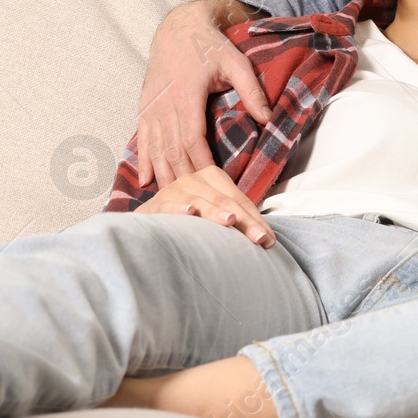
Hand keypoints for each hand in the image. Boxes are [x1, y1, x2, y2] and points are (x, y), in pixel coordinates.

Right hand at [135, 0, 269, 190]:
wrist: (178, 29)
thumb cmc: (210, 47)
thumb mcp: (236, 63)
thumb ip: (252, 91)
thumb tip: (268, 119)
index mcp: (186, 96)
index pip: (192, 140)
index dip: (200, 166)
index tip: (213, 186)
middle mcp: (163, 106)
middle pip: (171, 151)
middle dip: (184, 179)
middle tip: (197, 205)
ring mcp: (150, 108)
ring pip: (154, 150)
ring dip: (163, 176)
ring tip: (173, 201)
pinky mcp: (144, 109)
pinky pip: (141, 140)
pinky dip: (143, 161)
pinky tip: (145, 181)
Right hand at [136, 165, 275, 247]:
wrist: (147, 221)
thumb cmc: (186, 220)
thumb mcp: (213, 215)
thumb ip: (236, 219)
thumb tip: (268, 239)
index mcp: (212, 177)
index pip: (239, 200)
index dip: (256, 220)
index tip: (269, 241)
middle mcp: (194, 179)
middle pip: (225, 202)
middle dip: (245, 222)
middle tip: (260, 239)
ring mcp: (174, 189)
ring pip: (200, 202)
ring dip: (215, 212)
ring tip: (230, 221)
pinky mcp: (156, 203)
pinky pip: (169, 205)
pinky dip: (179, 208)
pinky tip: (189, 212)